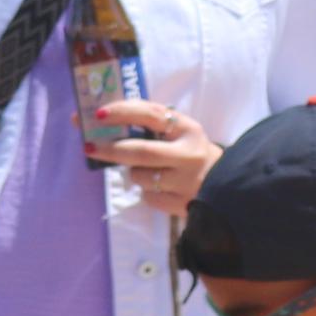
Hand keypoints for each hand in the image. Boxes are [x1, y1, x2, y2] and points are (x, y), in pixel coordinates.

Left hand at [90, 103, 219, 216]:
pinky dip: (147, 191)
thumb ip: (153, 125)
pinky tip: (162, 188)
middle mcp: (188, 154)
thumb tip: (104, 120)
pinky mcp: (181, 203)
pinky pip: (148, 197)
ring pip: (140, 176)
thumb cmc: (192, 153)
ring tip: (150, 171)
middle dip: (109, 149)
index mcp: (188, 129)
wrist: (228, 186)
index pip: (151, 114)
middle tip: (88, 147)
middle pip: (140, 152)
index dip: (122, 112)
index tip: (98, 114)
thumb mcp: (182, 133)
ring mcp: (185, 181)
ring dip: (135, 173)